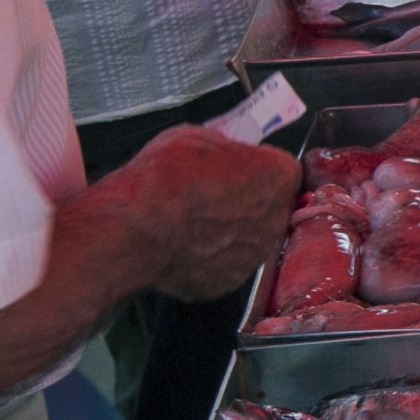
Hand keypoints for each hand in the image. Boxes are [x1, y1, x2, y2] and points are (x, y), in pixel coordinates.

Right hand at [112, 125, 300, 301]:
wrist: (137, 228)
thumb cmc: (168, 176)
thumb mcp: (199, 136)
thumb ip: (225, 150)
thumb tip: (225, 158)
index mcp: (279, 177)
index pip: (281, 170)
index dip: (256, 167)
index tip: (236, 167)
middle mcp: (276, 220)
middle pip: (268, 207)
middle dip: (247, 200)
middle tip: (211, 195)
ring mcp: (254, 256)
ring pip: (247, 238)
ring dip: (229, 231)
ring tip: (192, 221)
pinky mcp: (229, 282)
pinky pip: (224, 264)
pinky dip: (209, 257)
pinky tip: (184, 244)